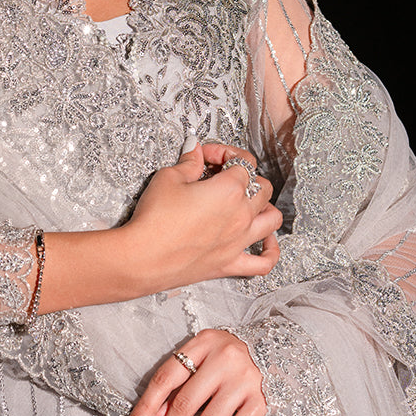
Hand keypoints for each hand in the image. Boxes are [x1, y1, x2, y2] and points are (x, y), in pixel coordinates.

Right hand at [122, 140, 281, 292]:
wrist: (144, 257)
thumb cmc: (154, 220)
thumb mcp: (168, 178)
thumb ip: (188, 162)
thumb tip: (194, 152)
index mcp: (229, 189)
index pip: (239, 161)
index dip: (222, 154)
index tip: (205, 157)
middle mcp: (241, 214)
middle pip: (261, 186)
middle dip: (245, 176)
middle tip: (222, 178)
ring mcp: (239, 241)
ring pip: (272, 218)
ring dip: (265, 206)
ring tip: (250, 202)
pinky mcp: (230, 264)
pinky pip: (264, 262)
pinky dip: (271, 251)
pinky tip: (267, 243)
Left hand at [122, 328, 267, 415]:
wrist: (277, 349)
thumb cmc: (229, 357)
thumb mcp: (201, 358)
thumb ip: (179, 385)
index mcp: (202, 343)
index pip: (166, 377)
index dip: (146, 406)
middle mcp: (224, 360)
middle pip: (186, 404)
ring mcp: (245, 381)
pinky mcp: (262, 401)